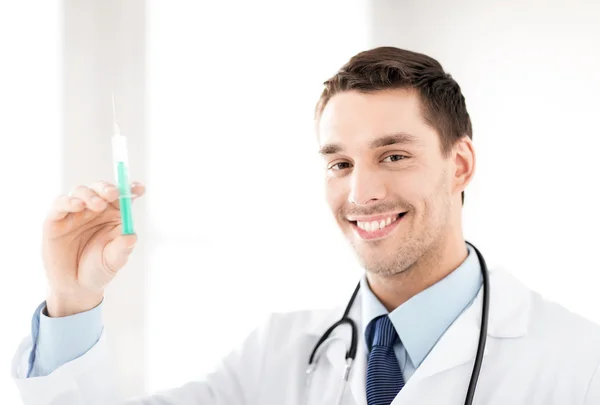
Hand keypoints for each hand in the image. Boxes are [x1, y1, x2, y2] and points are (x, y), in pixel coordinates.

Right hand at [42, 181, 144, 316]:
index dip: (131, 189)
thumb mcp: (113, 261)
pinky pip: (60, 204)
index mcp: (114, 215)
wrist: (75, 286)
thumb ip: (122, 248)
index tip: (139, 188)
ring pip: (81, 191)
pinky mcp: (56, 219)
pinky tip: (78, 206)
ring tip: (97, 204)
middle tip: (113, 193)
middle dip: (107, 188)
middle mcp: (95, 210)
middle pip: (101, 189)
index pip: (124, 196)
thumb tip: (131, 236)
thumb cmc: (99, 269)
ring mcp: (75, 212)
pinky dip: (68, 201)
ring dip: (90, 194)